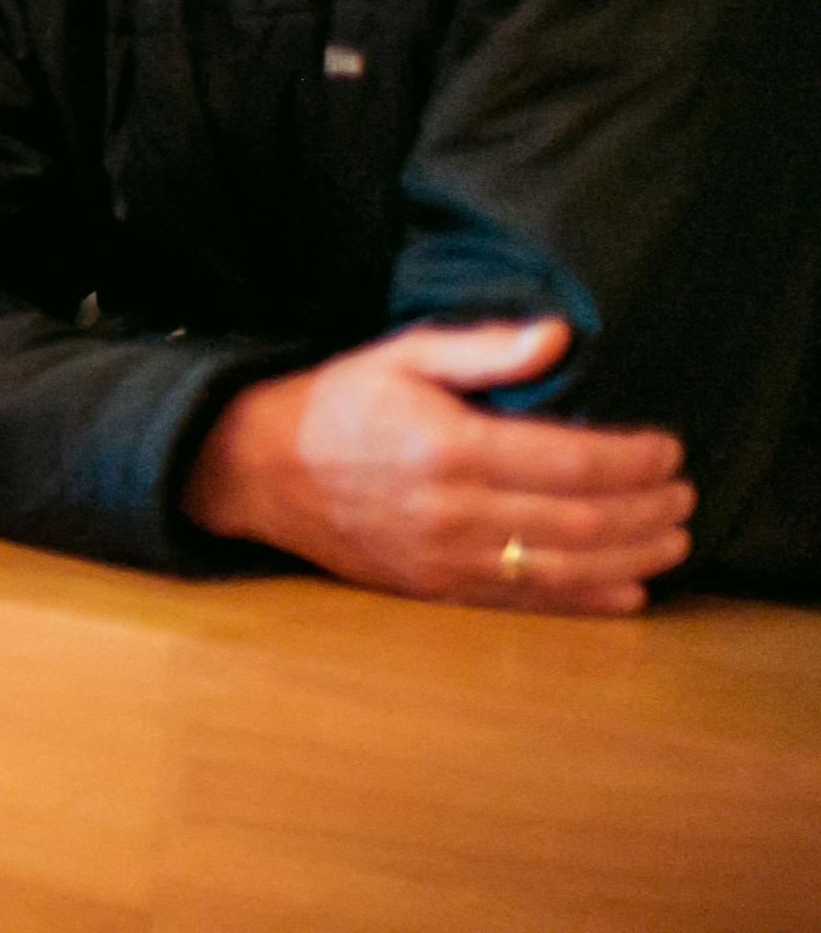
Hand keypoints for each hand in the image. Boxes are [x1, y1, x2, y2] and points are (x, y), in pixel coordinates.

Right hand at [183, 317, 693, 614]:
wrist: (256, 468)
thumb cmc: (335, 403)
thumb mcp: (402, 356)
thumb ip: (483, 350)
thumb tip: (560, 339)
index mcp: (449, 446)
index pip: (571, 460)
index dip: (634, 460)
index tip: (669, 450)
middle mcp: (452, 510)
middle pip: (580, 520)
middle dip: (646, 511)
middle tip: (685, 496)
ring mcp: (443, 557)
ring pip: (562, 568)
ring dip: (631, 558)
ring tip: (672, 541)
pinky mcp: (432, 588)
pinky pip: (523, 602)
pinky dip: (584, 601)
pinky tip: (626, 591)